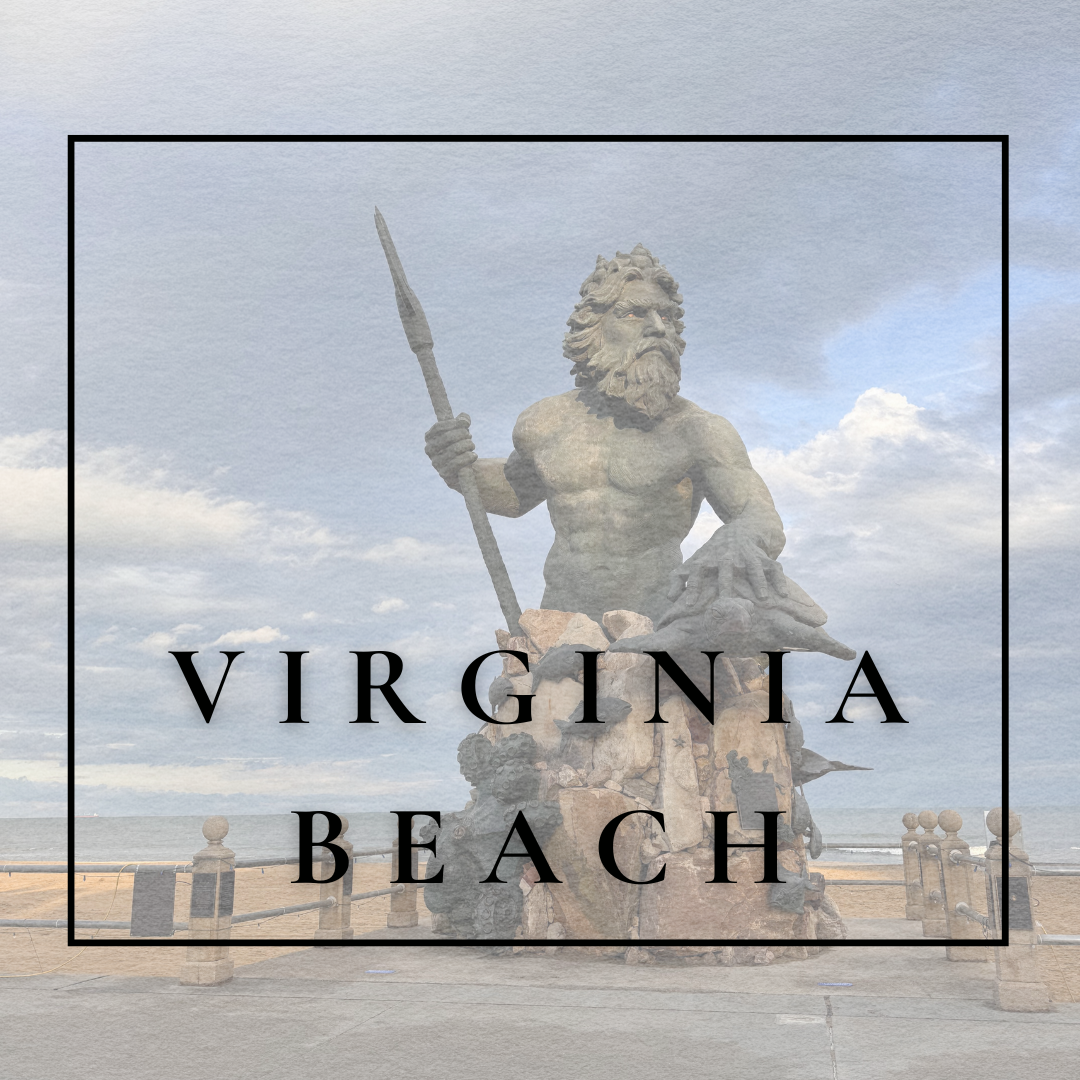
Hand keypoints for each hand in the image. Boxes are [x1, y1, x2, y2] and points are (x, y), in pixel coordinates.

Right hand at [425, 413, 476, 487]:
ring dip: (468, 445)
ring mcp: (436, 462)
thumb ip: (462, 420)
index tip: (467, 423)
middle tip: (470, 436)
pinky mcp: (444, 473)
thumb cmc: (460, 444)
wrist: (462, 468)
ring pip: (454, 450)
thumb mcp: (461, 430)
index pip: (439, 427)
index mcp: (429, 436)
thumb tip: (464, 417)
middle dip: (463, 435)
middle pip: (447, 437)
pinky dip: (468, 458)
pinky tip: (473, 455)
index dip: (454, 424)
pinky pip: (457, 463)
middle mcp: (429, 449)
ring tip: (471, 446)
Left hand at [667, 526, 787, 612]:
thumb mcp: (695, 561)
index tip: (689, 606)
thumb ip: (680, 578)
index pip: (698, 574)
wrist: (742, 529)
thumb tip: (670, 598)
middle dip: (726, 585)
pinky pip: (774, 568)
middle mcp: (727, 557)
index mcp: (708, 560)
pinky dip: (779, 580)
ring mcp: (747, 556)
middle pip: (726, 570)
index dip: (693, 588)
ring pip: (753, 568)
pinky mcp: (764, 557)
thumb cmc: (714, 552)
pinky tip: (783, 595)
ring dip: (758, 582)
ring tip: (761, 599)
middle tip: (725, 603)